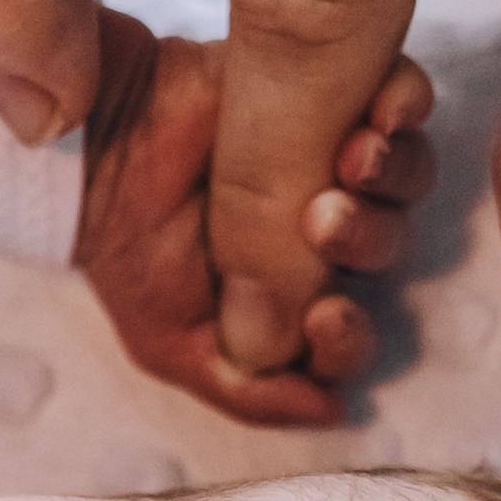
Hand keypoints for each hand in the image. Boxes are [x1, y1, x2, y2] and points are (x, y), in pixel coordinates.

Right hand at [75, 8, 433, 429]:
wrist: (95, 155)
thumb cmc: (129, 253)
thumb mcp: (173, 346)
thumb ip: (250, 391)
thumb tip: (334, 409)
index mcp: (294, 296)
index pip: (353, 329)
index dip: (350, 333)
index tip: (326, 315)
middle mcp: (323, 231)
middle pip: (389, 247)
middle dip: (366, 242)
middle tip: (321, 223)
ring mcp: (334, 158)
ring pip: (405, 178)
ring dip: (389, 181)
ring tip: (347, 163)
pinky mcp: (336, 90)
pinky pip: (405, 101)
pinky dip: (402, 108)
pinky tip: (372, 120)